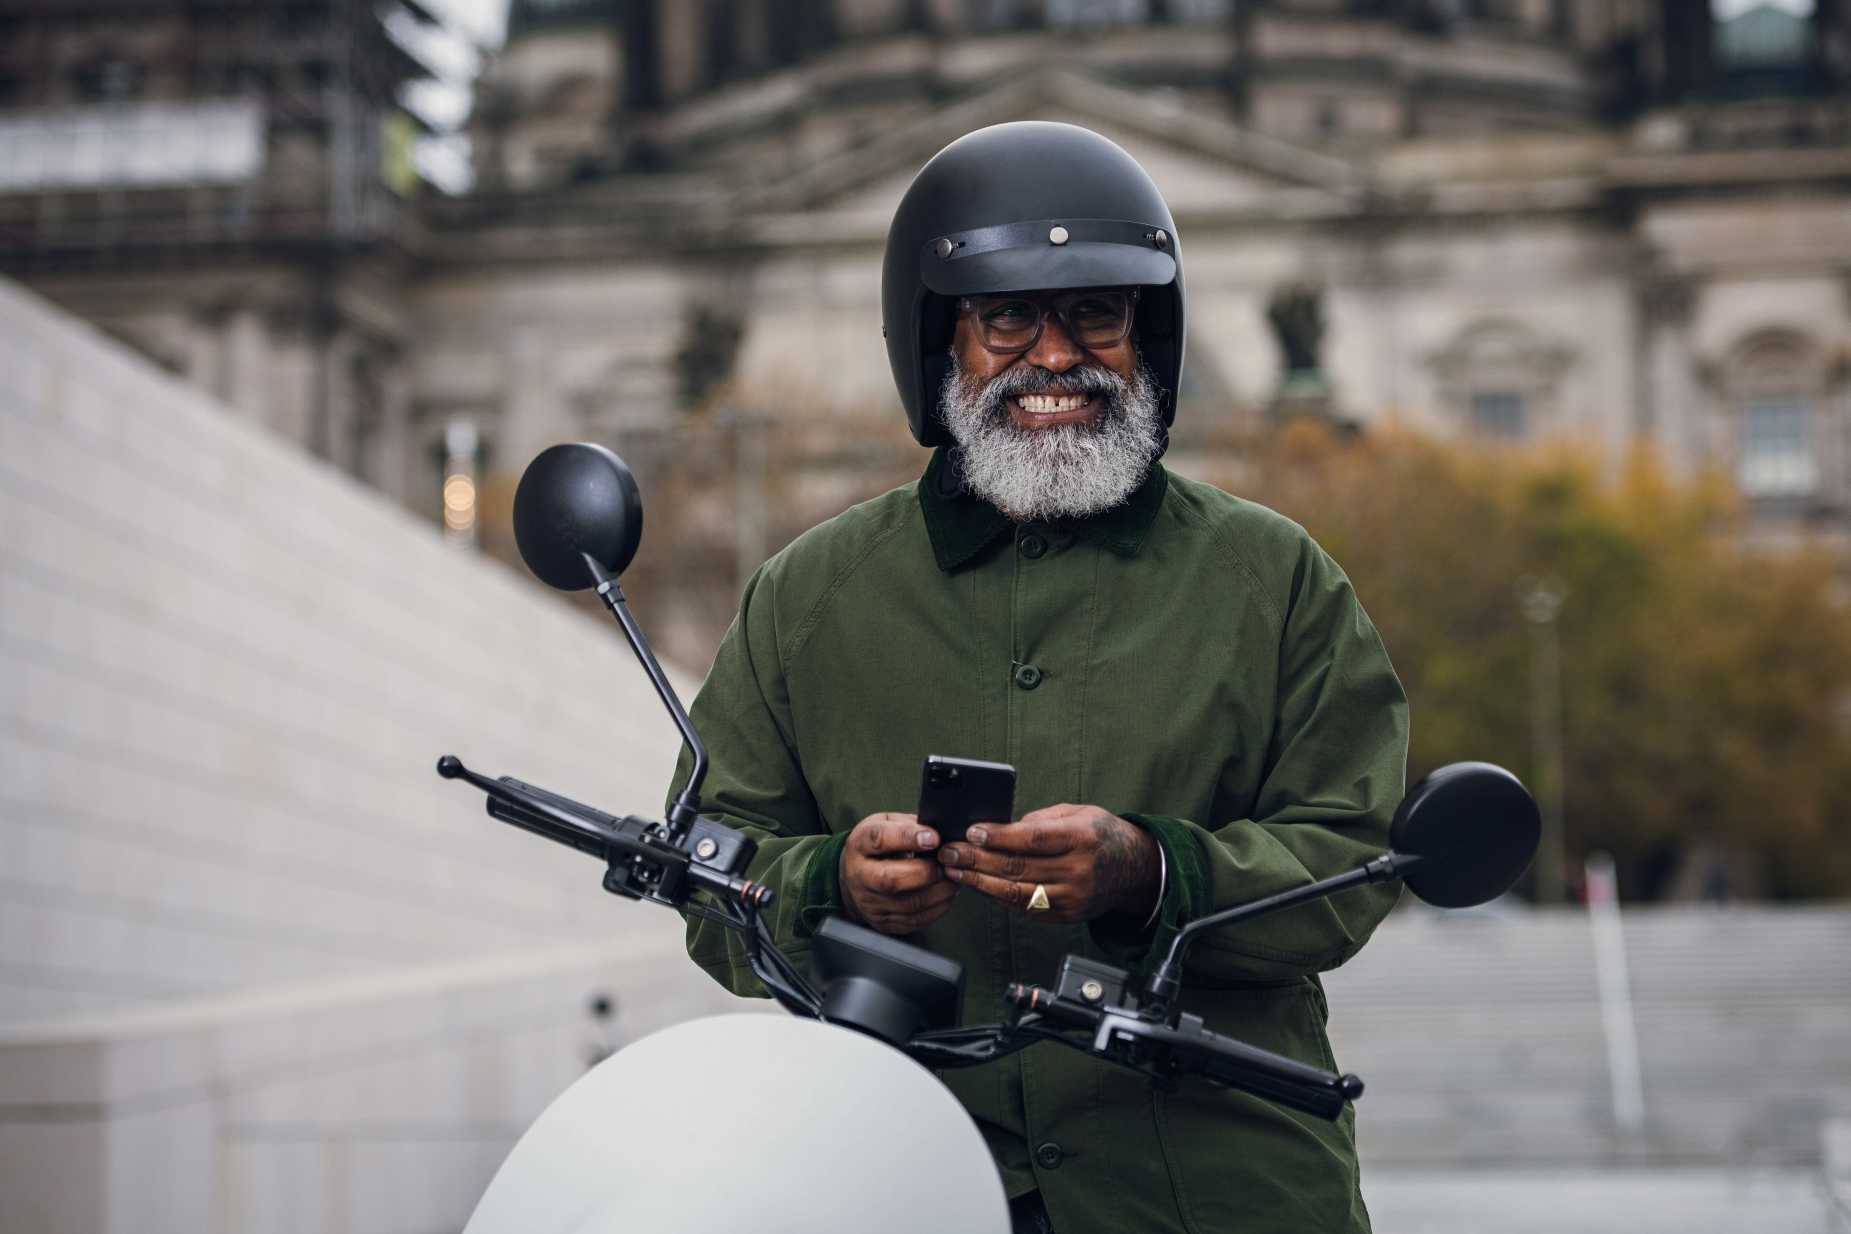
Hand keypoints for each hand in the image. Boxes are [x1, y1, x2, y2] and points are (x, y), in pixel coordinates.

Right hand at [839, 812, 958, 935]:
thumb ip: (908, 825)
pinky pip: (915, 920)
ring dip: (938, 892)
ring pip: (908, 904)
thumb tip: (938, 831)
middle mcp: (860, 876)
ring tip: (952, 878)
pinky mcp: (883, 922)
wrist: (852, 878)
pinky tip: (945, 895)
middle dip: (925, 872)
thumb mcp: (885, 824)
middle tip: (945, 864)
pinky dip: (937, 908)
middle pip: (891, 880)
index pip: (879, 840)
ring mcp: (870, 903)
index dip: (907, 837)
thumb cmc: (875, 847)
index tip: (933, 838)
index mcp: (860, 845)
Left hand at [936, 804, 1159, 924]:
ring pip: (1016, 893)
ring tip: (955, 870)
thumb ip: (1041, 820)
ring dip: (980, 882)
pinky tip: (979, 885)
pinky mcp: (1066, 915)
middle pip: (1018, 867)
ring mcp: (1072, 897)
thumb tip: (1000, 828)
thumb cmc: (1101, 834)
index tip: (972, 831)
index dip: (999, 836)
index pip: (1032, 839)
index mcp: (1081, 838)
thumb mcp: (1078, 813)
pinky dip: (998, 897)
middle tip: (949, 852)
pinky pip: (1025, 908)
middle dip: (977, 859)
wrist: (1134, 870)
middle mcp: (1078, 871)